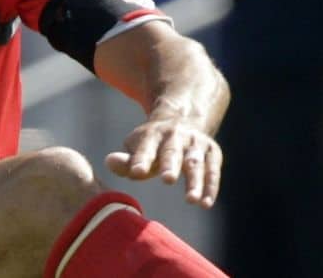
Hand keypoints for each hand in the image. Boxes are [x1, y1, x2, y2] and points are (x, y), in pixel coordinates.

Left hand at [104, 121, 222, 208]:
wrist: (183, 119)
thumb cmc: (152, 144)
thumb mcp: (137, 147)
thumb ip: (125, 160)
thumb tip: (109, 162)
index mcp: (152, 134)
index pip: (145, 148)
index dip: (141, 159)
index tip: (137, 172)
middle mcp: (176, 136)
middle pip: (172, 152)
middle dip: (170, 165)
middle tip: (167, 179)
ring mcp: (195, 143)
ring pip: (195, 162)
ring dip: (194, 181)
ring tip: (191, 200)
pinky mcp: (212, 152)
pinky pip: (212, 171)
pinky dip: (210, 187)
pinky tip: (205, 204)